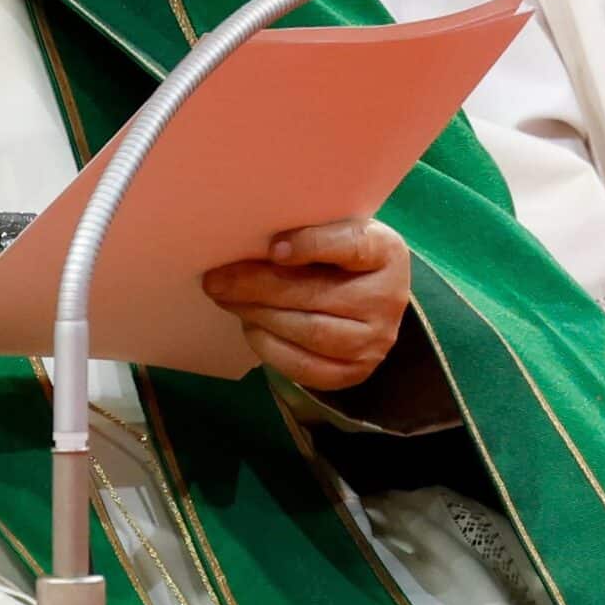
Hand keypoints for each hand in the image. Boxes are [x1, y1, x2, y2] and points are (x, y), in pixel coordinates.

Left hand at [201, 218, 409, 391]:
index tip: (273, 247)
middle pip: (317, 294)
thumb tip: (248, 241)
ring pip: (309, 332)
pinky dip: (269, 346)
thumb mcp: (334, 232)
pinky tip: (249, 326)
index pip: (352, 245)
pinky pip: (305, 367)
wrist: (367, 301)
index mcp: (385, 252)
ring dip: (259, 315)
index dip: (312, 245)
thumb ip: (306, 232)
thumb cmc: (338, 257)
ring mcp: (374, 341)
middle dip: (259, 287)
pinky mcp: (354, 372)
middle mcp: (387, 298)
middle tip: (217, 280)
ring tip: (226, 300)